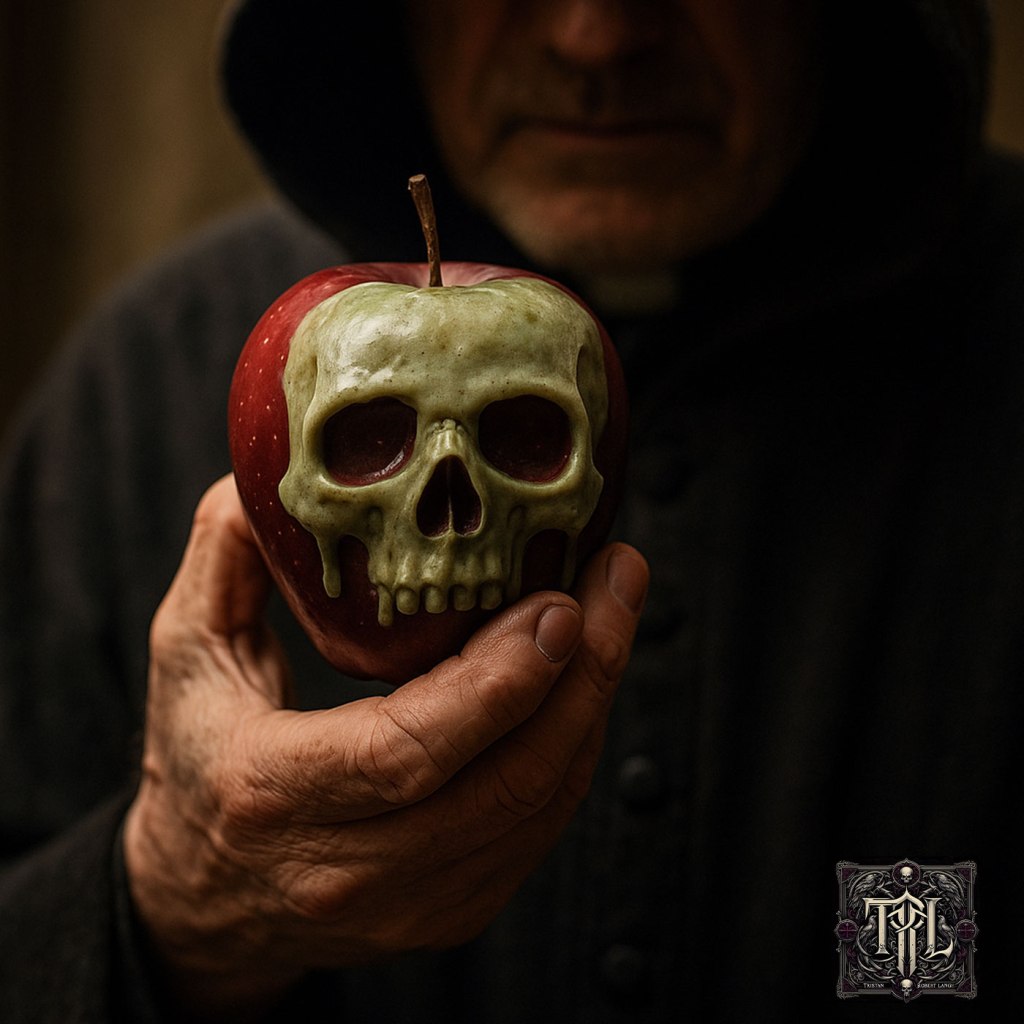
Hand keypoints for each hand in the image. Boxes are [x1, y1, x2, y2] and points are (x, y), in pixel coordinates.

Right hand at [123, 474, 647, 1018]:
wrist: (206, 897)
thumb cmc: (197, 757)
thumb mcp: (186, 650)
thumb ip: (226, 558)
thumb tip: (272, 480)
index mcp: (272, 793)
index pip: (405, 753)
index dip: (497, 683)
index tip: (558, 604)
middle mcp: (346, 869)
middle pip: (504, 783)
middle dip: (582, 674)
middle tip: (617, 578)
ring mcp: (408, 904)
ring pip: (538, 805)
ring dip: (592, 701)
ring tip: (615, 609)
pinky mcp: (450, 912)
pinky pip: (539, 826)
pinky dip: (573, 744)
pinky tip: (582, 677)